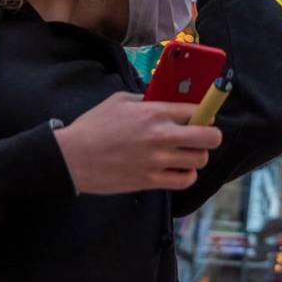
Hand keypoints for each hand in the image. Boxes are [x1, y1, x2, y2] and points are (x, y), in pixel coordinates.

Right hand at [54, 92, 222, 193]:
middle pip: (210, 137)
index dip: (205, 113)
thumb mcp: (120, 101)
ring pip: (200, 160)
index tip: (202, 117)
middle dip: (211, 135)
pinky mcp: (151, 180)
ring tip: (185, 153)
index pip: (199, 111)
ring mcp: (157, 160)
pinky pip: (185, 180)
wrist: (71, 158)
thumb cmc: (94, 126)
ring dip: (197, 156)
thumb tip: (169, 101)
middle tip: (202, 136)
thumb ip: (148, 100)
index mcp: (155, 112)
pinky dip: (186, 175)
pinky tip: (178, 169)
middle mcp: (161, 136)